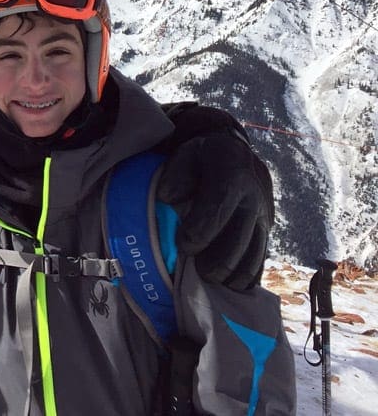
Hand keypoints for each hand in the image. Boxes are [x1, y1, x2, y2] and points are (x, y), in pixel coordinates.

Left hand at [157, 129, 272, 290]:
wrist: (236, 154)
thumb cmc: (203, 158)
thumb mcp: (185, 155)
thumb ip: (175, 175)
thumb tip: (167, 198)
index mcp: (232, 174)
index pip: (218, 209)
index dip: (199, 232)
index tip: (183, 245)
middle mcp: (254, 197)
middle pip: (238, 242)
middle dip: (215, 263)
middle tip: (196, 271)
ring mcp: (265, 216)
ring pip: (253, 257)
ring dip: (230, 275)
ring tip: (209, 278)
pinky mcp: (269, 230)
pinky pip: (261, 260)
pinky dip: (244, 277)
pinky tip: (227, 283)